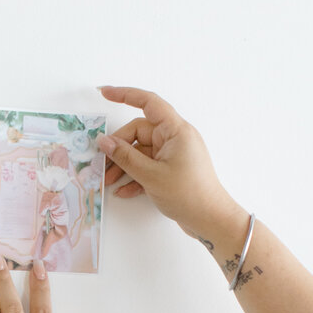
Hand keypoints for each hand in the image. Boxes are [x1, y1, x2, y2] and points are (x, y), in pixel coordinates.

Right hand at [97, 85, 241, 240]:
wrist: (211, 220)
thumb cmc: (188, 194)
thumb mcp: (151, 175)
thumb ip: (125, 157)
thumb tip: (104, 142)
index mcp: (176, 130)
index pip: (148, 103)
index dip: (125, 95)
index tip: (104, 93)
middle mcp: (176, 138)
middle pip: (139, 133)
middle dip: (119, 149)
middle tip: (101, 165)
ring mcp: (174, 154)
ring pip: (141, 152)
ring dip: (124, 166)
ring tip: (108, 182)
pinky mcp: (172, 169)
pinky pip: (148, 166)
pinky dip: (135, 176)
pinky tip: (123, 191)